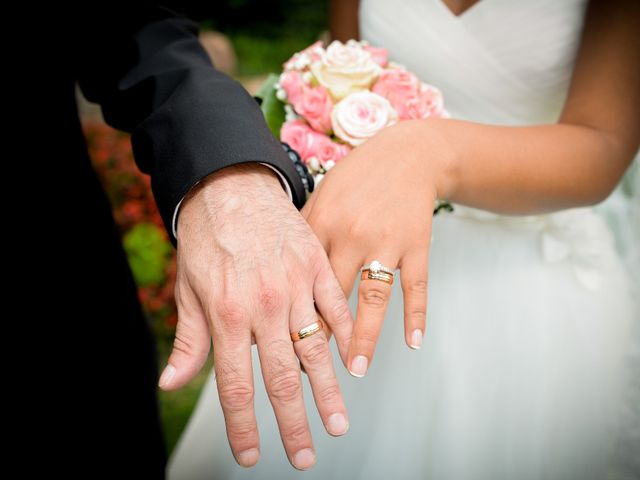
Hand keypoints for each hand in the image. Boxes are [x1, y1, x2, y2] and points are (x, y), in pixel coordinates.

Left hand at [159, 164, 352, 469]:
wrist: (230, 185)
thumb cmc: (207, 239)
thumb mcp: (188, 290)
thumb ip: (188, 340)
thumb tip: (172, 382)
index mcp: (226, 316)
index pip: (235, 385)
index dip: (243, 425)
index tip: (251, 454)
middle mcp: (263, 306)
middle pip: (280, 378)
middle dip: (292, 424)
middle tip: (305, 456)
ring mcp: (294, 286)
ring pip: (315, 351)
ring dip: (327, 393)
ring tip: (338, 423)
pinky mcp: (316, 266)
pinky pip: (336, 309)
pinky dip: (346, 338)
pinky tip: (353, 364)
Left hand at [302, 120, 449, 376]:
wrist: (407, 154)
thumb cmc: (356, 178)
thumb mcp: (321, 197)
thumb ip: (302, 235)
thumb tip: (280, 277)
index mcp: (321, 224)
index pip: (301, 280)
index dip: (289, 315)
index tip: (278, 347)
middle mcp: (351, 234)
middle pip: (332, 295)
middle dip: (318, 335)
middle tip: (307, 373)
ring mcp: (386, 241)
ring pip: (373, 297)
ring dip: (364, 336)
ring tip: (355, 370)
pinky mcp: (416, 245)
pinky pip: (415, 286)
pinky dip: (416, 315)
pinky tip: (413, 343)